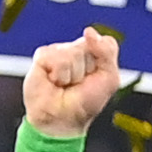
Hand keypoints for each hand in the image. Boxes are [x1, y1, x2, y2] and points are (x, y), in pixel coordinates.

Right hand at [21, 24, 122, 139]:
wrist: (62, 120)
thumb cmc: (85, 103)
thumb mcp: (109, 79)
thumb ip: (107, 51)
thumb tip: (89, 32)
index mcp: (93, 53)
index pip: (105, 42)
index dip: (103, 62)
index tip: (96, 79)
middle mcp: (75, 49)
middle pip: (88, 46)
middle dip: (87, 69)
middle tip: (78, 84)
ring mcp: (58, 51)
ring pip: (73, 53)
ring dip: (73, 75)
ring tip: (65, 85)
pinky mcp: (42, 56)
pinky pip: (57, 58)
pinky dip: (59, 75)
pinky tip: (54, 82)